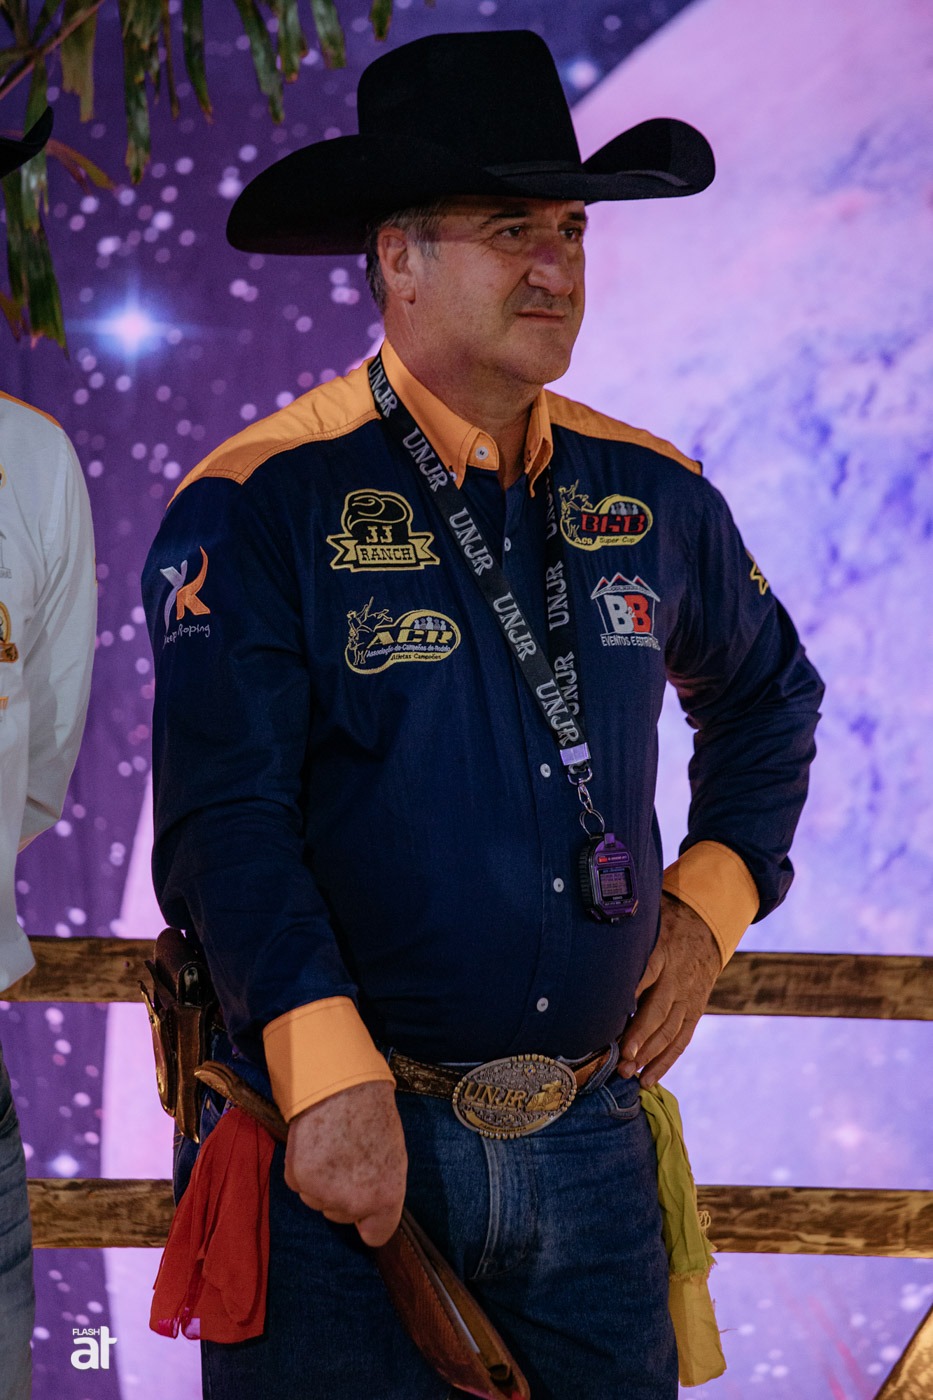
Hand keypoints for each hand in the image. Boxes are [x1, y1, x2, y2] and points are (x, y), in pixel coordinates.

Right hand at [283, 1080, 406, 1246]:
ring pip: (318, 1200)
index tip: (365, 1208)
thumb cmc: (373, 1115)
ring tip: (333, 1146)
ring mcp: (323, 1192)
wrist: (341, 1085)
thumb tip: (369, 1212)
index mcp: (386, 1198)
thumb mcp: (394, 1157)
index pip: (376, 1235)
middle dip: (343, 1193)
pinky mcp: (298, 1177)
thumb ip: (382, 1191)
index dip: (369, 1220)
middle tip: (350, 1158)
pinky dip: (305, 1168)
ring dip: (322, 1181)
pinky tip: (316, 1144)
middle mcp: (353, 1203)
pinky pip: (300, 1184)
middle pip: (342, 1215)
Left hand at [619, 892, 721, 1087]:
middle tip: (622, 1059)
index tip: (611, 1016)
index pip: (644, 974)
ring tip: (629, 1073)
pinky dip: (666, 1061)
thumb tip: (586, 939)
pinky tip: (648, 1078)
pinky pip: (682, 1040)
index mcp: (661, 951)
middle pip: (658, 1010)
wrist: (705, 929)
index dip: (630, 996)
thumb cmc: (663, 927)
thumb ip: (622, 935)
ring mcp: (688, 997)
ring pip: (670, 1030)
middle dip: (640, 1037)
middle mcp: (677, 977)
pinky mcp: (695, 1011)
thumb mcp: (645, 923)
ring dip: (650, 1055)